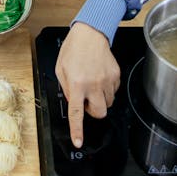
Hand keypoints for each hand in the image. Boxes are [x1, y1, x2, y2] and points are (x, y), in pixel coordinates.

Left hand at [55, 22, 121, 148]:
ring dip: (99, 99)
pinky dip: (107, 89)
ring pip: (108, 103)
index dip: (78, 130)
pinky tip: (99, 77)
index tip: (78, 142)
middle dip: (93, 112)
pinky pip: (114, 91)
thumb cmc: (73, 49)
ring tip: (92, 84)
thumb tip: (73, 102)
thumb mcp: (61, 69)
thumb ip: (66, 88)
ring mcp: (106, 80)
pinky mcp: (115, 75)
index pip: (76, 113)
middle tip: (86, 100)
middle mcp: (93, 84)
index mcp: (77, 83)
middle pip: (99, 113)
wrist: (90, 33)